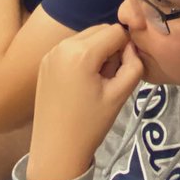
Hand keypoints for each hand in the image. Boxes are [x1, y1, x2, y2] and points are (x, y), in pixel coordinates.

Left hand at [26, 24, 142, 179]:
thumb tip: (131, 47)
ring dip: (97, 51)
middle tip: (109, 77)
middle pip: (100, 30)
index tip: (122, 71)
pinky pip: (71, 47)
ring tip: (95, 81)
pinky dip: (82, 56)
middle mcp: (63, 45)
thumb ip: (133, 65)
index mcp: (81, 52)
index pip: (116, 31)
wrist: (56, 149)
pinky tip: (81, 83)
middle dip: (111, 47)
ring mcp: (51, 52)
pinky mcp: (45, 61)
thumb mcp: (120, 95)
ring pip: (86, 37)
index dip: (126, 48)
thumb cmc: (90, 124)